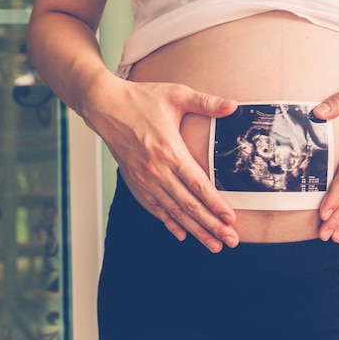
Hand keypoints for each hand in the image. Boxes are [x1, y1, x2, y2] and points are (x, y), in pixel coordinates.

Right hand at [84, 77, 238, 252]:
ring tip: (213, 245)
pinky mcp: (135, 181)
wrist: (104, 105)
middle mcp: (156, 170)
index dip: (215, 204)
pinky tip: (181, 235)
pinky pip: (154, 207)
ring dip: (194, 230)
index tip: (231, 219)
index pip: (198, 185)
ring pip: (174, 211)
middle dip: (211, 225)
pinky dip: (168, 222)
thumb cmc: (141, 99)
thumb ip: (206, 102)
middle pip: (189, 205)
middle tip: (230, 240)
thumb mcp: (176, 94)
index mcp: (169, 151)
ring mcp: (144, 179)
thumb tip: (234, 104)